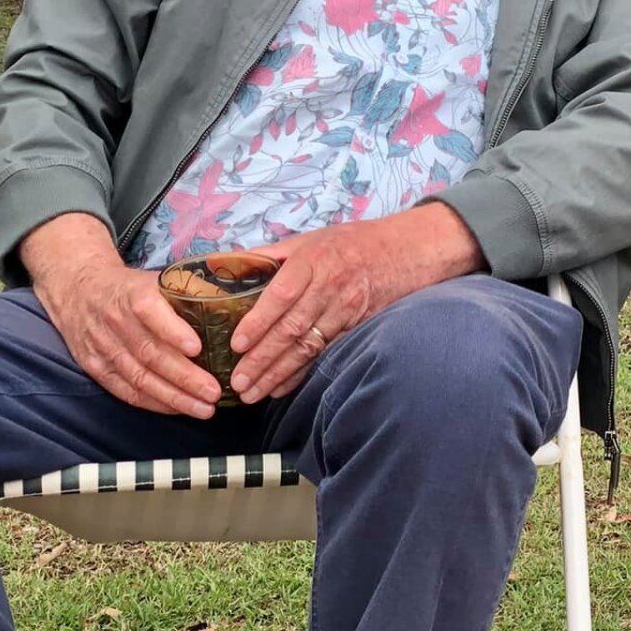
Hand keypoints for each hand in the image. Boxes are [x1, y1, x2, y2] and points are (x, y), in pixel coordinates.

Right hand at [26, 216, 221, 418]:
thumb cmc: (132, 286)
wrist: (78, 290)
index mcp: (133, 294)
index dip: (173, 331)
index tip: (198, 347)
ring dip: (173, 397)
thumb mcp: (156, 277)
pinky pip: (125, 390)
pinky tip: (178, 409)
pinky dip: (153, 402)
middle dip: (184, 377)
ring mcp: (103, 348)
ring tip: (204, 408)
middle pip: (149, 354)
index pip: (151, 313)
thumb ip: (191, 287)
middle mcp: (115, 322)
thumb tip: (243, 286)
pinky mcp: (96, 367)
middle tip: (215, 392)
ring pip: (138, 377)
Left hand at [228, 203, 483, 402]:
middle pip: (292, 327)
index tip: (236, 343)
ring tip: (251, 392)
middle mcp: (331, 286)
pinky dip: (302, 373)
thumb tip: (225, 265)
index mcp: (313, 260)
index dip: (259, 320)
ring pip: (308, 347)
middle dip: (262, 358)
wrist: (405, 250)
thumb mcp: (310, 238)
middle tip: (237, 381)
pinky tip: (281, 388)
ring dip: (278, 373)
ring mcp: (347, 309)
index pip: (282, 294)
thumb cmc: (350, 243)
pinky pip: (327, 353)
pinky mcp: (358, 326)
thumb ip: (270, 254)